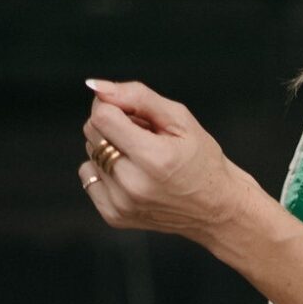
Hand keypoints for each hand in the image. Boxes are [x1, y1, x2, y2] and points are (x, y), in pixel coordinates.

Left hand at [78, 78, 255, 249]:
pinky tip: (130, 175)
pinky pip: (87, 177)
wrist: (215, 209)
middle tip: (141, 135)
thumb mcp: (179, 119)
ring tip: (140, 158)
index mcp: (154, 158)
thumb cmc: (201, 159)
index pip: (102, 116)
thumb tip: (95, 87)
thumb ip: (137, 96)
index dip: (113, 106)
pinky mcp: (114, 216)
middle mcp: (134, 184)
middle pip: (92, 133)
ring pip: (90, 154)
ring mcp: (122, 204)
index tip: (132, 112)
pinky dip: (103, 171)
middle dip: (112, 125)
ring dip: (109, 148)